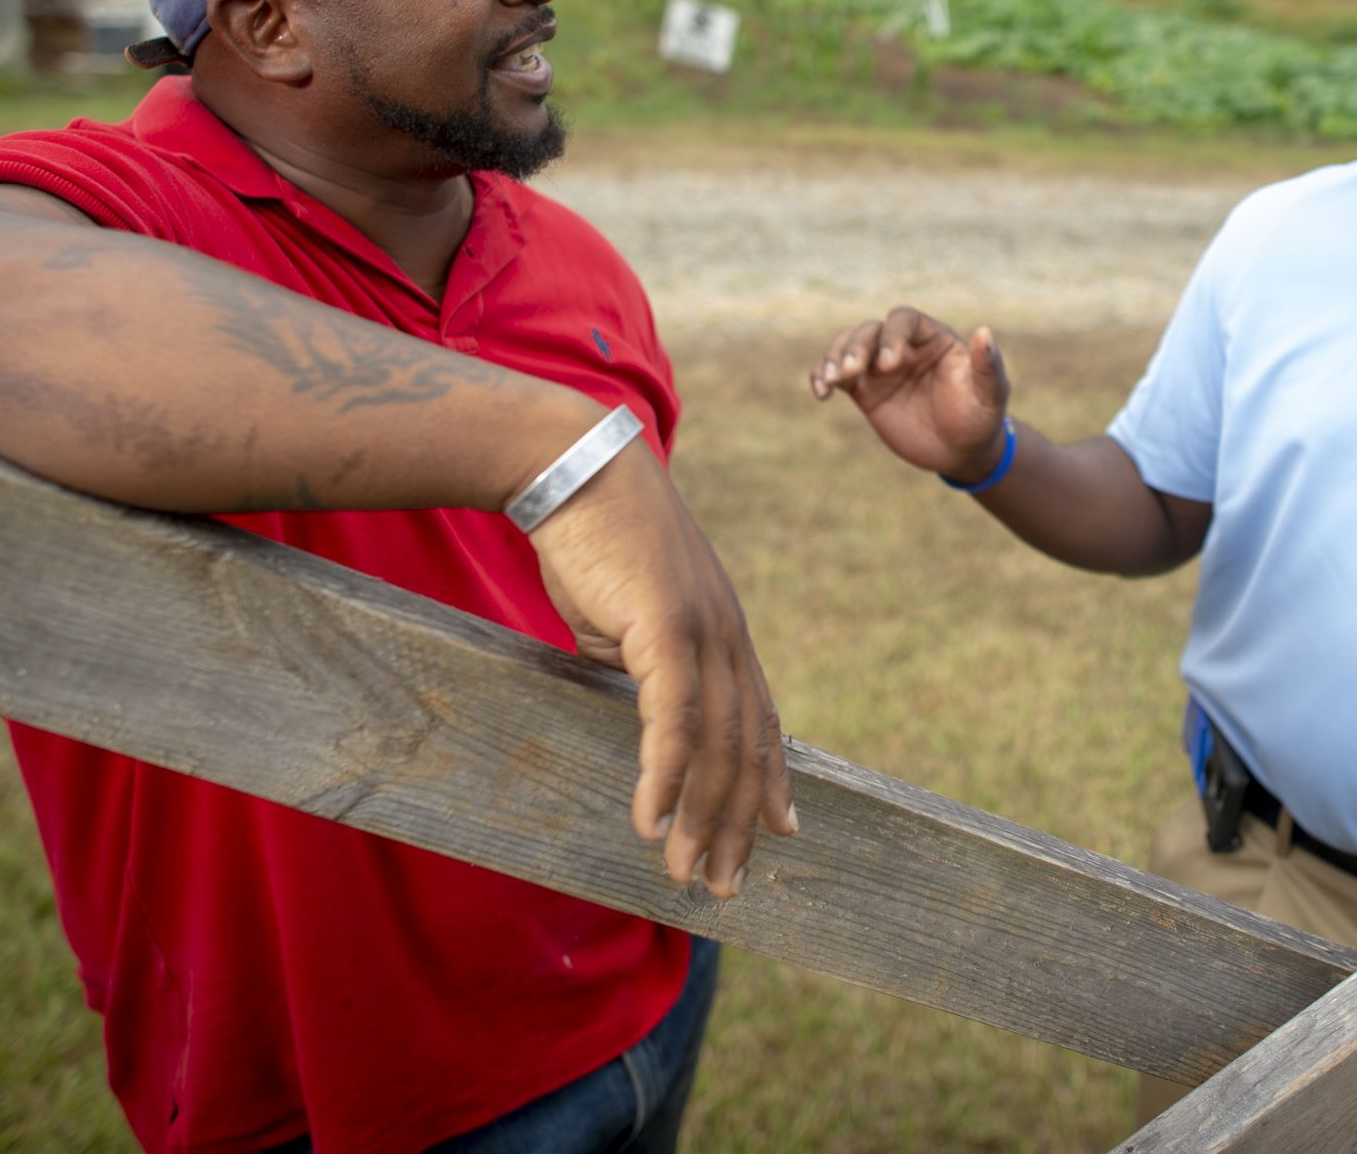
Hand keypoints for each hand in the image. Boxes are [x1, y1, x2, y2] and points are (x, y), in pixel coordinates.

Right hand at [525, 445, 793, 897]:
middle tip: (727, 885)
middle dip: (740, 823)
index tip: (782, 831)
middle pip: (746, 746)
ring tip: (689, 875)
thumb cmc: (593, 541)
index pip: (761, 719)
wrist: (574, 470)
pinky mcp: (664, 625)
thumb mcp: (627, 615)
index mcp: (722, 631)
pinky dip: (665, 775)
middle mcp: (725, 634)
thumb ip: (643, 665)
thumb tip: (642, 710)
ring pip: (715, 743)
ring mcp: (701, 630)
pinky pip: (672, 717)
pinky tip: (652, 821)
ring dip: (703, 818)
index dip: (773, 778)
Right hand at [808, 306, 1010, 481]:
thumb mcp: (990, 395)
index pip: (905, 321)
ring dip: (834, 358)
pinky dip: (823, 376)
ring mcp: (880, 368)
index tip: (888, 365)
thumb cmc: (980, 418)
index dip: (893, 336)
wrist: (961, 451)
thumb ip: (987, 366)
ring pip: (848, 347)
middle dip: (856, 348)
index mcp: (933, 338)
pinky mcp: (864, 390)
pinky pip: (836, 375)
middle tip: (850, 373)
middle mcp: (904, 347)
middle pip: (870, 331)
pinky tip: (821, 392)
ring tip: (831, 382)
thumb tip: (984, 332)